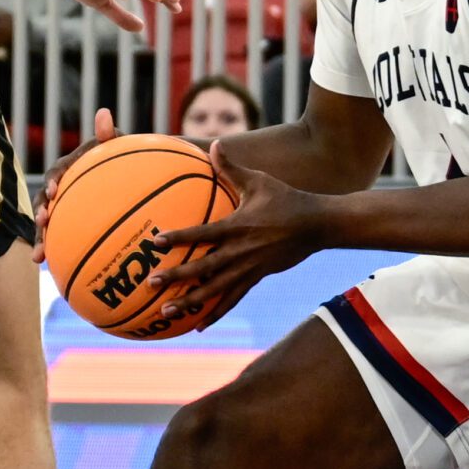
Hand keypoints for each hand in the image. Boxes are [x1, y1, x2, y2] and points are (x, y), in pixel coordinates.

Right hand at [34, 107, 119, 260]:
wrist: (127, 174)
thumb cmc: (122, 157)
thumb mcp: (117, 145)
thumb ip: (108, 135)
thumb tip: (104, 114)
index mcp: (71, 167)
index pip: (58, 171)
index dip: (54, 180)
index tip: (55, 190)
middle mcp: (62, 187)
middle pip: (45, 201)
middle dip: (40, 213)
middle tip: (43, 222)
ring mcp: (64, 206)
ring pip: (48, 224)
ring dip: (41, 239)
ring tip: (38, 257)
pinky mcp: (70, 223)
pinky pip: (61, 237)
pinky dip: (56, 252)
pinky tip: (54, 270)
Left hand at [151, 140, 327, 325]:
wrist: (317, 224)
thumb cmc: (286, 199)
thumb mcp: (259, 180)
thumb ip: (231, 167)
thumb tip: (213, 144)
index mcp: (237, 227)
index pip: (203, 234)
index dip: (179, 237)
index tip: (155, 242)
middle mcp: (240, 251)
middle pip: (203, 267)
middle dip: (176, 277)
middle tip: (151, 283)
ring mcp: (248, 268)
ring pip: (215, 289)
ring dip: (190, 301)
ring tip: (166, 312)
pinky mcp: (256, 277)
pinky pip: (232, 298)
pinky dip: (215, 312)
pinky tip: (198, 325)